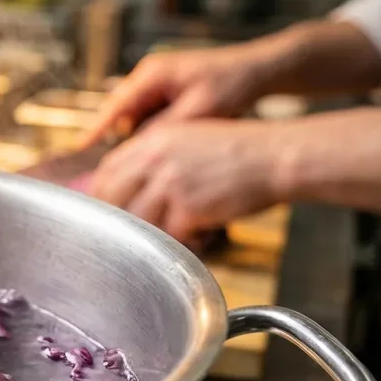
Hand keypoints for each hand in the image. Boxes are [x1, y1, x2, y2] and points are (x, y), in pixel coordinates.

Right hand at [87, 45, 275, 143]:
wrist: (262, 69)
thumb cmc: (233, 84)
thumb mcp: (199, 111)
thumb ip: (165, 128)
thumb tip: (138, 148)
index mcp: (153, 75)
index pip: (115, 104)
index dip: (97, 127)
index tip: (81, 147)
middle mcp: (150, 76)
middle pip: (123, 112)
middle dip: (122, 137)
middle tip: (120, 162)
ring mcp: (160, 84)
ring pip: (138, 116)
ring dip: (143, 135)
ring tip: (153, 154)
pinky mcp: (170, 93)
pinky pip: (153, 116)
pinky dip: (156, 131)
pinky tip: (169, 144)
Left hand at [88, 119, 287, 243]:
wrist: (276, 156)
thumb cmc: (239, 151)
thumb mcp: (188, 139)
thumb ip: (156, 157)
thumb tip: (129, 186)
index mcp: (152, 140)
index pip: (107, 170)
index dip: (104, 194)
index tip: (109, 210)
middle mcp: (155, 159)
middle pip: (113, 198)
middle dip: (119, 219)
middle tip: (132, 233)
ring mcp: (170, 184)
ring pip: (140, 222)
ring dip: (156, 233)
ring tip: (182, 231)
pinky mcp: (188, 208)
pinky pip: (171, 236)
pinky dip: (186, 241)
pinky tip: (204, 234)